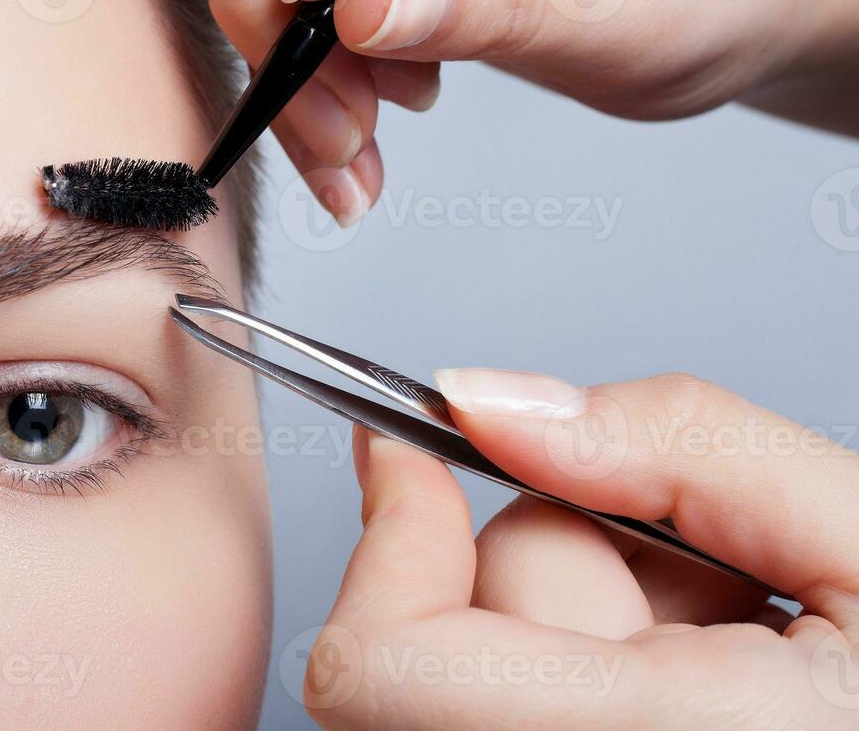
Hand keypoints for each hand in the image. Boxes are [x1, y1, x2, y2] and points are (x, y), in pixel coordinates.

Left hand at [304, 369, 858, 728]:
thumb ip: (682, 445)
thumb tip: (492, 401)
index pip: (383, 671)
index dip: (385, 544)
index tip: (408, 454)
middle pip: (437, 644)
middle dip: (546, 561)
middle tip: (688, 576)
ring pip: (474, 674)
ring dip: (577, 618)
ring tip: (717, 642)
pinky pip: (510, 709)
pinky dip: (577, 666)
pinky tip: (690, 682)